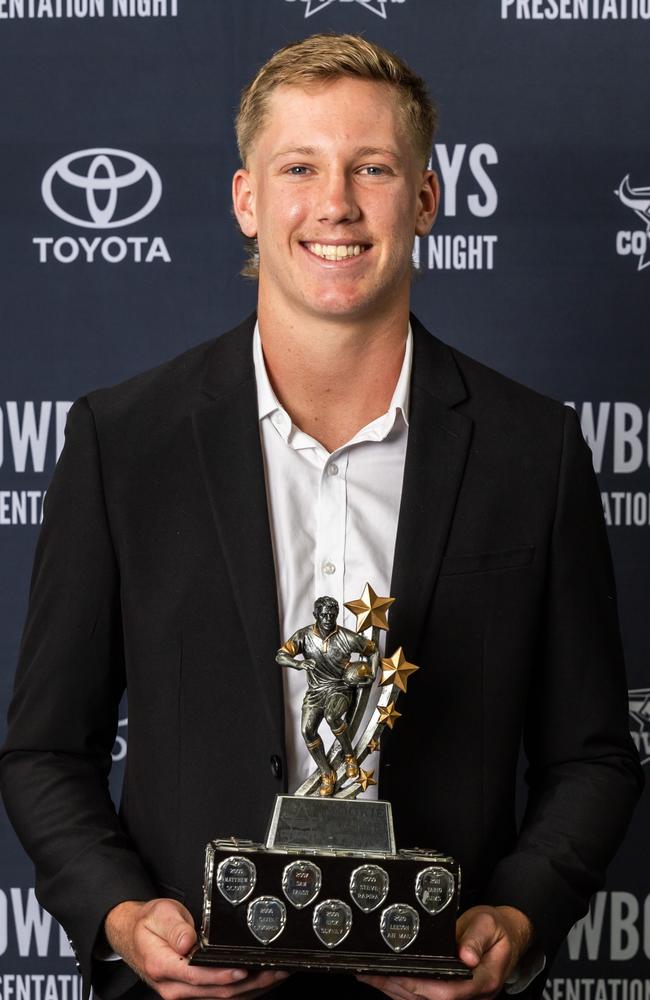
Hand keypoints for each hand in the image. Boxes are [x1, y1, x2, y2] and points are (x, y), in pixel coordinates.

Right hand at [104, 898, 289, 998]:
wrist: (133, 936)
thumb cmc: (148, 924)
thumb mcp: (158, 915)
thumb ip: (174, 928)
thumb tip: (189, 941)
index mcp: (163, 966)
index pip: (198, 975)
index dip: (223, 975)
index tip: (244, 970)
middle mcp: (174, 987)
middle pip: (216, 991)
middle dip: (249, 983)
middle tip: (274, 971)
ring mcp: (184, 993)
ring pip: (222, 998)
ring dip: (252, 989)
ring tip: (275, 975)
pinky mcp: (192, 992)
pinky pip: (220, 996)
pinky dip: (243, 991)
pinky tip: (260, 982)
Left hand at [357, 905, 532, 999]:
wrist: (508, 935)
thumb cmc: (497, 928)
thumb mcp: (488, 924)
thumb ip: (476, 938)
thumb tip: (465, 956)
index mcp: (484, 978)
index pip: (450, 992)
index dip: (423, 987)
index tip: (400, 976)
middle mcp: (472, 993)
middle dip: (399, 988)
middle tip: (372, 973)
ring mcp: (462, 996)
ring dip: (395, 991)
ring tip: (370, 976)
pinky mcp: (452, 991)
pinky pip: (425, 996)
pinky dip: (403, 990)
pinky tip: (386, 980)